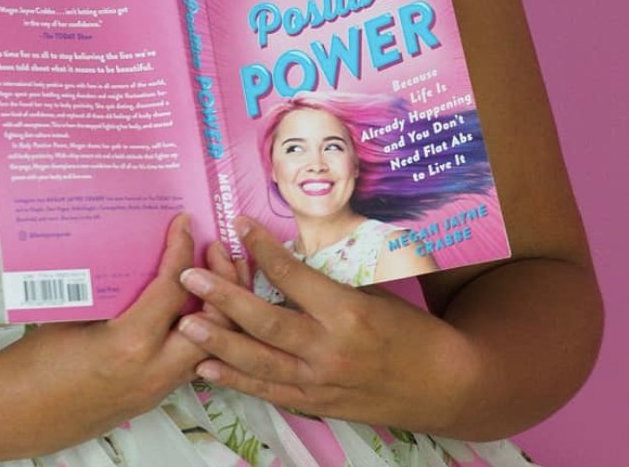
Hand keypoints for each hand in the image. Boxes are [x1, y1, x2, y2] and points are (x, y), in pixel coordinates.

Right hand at [0, 214, 209, 455]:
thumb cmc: (34, 363)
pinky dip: (198, 334)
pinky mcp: (150, 399)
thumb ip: (113, 291)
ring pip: (209, 349)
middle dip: (222, 284)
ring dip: (215, 312)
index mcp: (130, 345)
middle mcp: (152, 372)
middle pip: (213, 325)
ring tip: (209, 276)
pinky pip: (189, 364)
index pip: (173, 289)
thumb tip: (134, 255)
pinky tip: (188, 310)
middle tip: (212, 251)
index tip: (184, 222)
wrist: (14, 415)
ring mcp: (155, 391)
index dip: (181, 249)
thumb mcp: (73, 314)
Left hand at [176, 217, 479, 431]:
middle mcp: (329, 349)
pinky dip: (237, 380)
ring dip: (218, 342)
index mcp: (347, 313)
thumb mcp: (373, 295)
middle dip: (223, 298)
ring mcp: (320, 382)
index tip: (238, 224)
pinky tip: (207, 368)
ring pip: (259, 362)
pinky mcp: (317, 404)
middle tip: (190, 276)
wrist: (443, 385)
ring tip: (185, 324)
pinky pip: (269, 392)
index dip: (261, 248)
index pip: (292, 276)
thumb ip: (327, 285)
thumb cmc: (411, 330)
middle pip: (265, 322)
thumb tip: (284, 261)